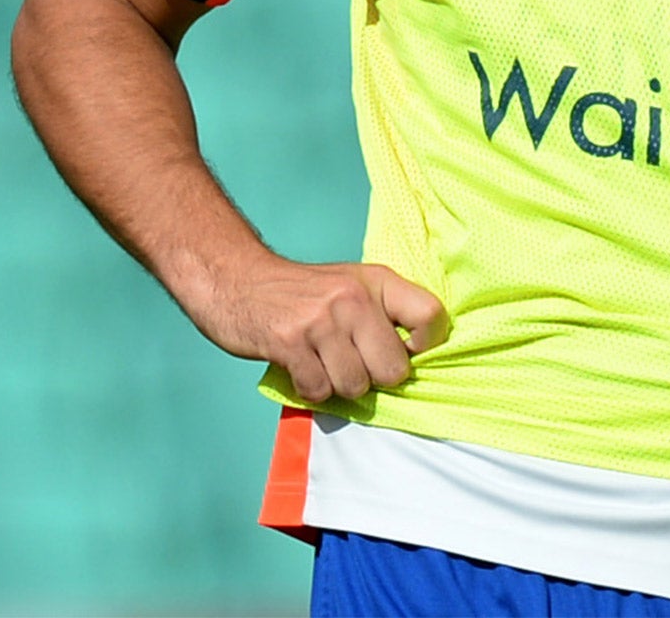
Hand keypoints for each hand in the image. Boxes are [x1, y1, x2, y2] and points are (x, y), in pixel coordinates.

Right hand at [189, 257, 449, 404]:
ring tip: (323, 362)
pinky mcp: (290, 343)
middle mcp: (354, 298)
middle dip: (375, 377)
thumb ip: (384, 314)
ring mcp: (322, 321)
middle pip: (394, 369)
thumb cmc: (304, 292)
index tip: (403, 349)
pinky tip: (301, 367)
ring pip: (356, 386)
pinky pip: (319, 391)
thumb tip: (414, 359)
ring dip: (339, 385)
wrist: (238, 279)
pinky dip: (312, 389)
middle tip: (352, 362)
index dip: (424, 345)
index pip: (431, 316)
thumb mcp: (353, 285)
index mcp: (377, 281)